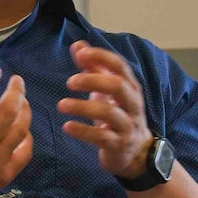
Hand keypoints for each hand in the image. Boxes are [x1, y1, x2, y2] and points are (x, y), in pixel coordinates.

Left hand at [59, 42, 152, 177]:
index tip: (81, 54)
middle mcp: (132, 104)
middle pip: (118, 86)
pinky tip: (67, 126)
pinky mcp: (119, 144)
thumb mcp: (107, 91)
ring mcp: (127, 125)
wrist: (135, 152)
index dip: (101, 56)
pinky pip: (102, 137)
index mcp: (130, 87)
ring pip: (109, 113)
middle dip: (93, 81)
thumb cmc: (118, 115)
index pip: (120, 65)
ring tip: (62, 105)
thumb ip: (93, 67)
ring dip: (83, 107)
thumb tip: (78, 45)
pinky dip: (83, 131)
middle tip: (69, 82)